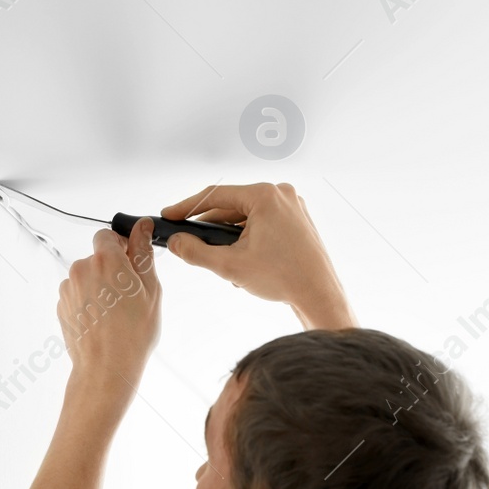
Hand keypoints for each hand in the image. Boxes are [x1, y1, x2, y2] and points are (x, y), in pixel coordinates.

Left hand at [57, 219, 161, 408]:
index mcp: (105, 260)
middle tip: (129, 296)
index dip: (120, 247)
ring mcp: (68, 289)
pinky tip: (102, 321)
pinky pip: (77, 295)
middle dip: (111, 270)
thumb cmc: (132, 333)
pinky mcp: (61, 306)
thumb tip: (142, 227)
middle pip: (96, 258)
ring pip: (86, 278)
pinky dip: (88, 303)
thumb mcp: (150, 289)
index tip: (130, 263)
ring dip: (98, 287)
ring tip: (115, 314)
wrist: (106, 368)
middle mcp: (81, 270)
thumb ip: (142, 253)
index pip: (106, 235)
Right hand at [160, 182, 355, 329]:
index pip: (215, 195)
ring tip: (221, 260)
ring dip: (229, 235)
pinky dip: (247, 237)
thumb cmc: (283, 277)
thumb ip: (196, 252)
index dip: (187, 207)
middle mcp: (280, 194)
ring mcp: (292, 206)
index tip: (170, 215)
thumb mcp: (230, 266)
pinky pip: (263, 222)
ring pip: (247, 216)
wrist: (319, 294)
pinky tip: (242, 259)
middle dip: (210, 227)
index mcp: (264, 195)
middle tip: (189, 241)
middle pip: (231, 206)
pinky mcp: (297, 220)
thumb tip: (176, 242)